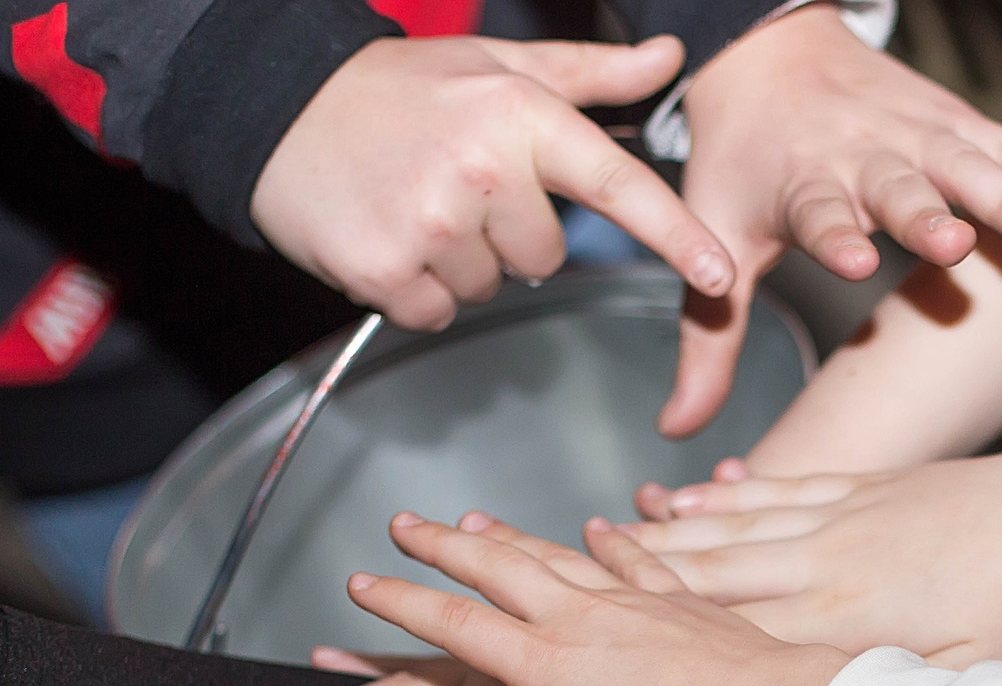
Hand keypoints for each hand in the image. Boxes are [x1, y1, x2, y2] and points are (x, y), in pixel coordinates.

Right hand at [251, 36, 734, 330]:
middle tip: (454, 186)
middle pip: (546, 257)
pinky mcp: (383, 270)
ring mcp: (430, 225)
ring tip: (415, 203)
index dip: (676, 237)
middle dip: (509, 234)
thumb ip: (589, 75)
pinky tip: (388, 235)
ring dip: (460, 262)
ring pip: (490, 287)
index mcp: (520, 119)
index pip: (617, 186)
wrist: (278, 106)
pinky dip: (416, 289)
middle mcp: (481, 172)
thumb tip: (669, 56)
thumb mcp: (499, 67)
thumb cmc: (401, 89)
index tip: (723, 277)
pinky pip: (436, 311)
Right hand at [346, 513, 848, 685]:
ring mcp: (638, 601)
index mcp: (551, 661)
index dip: (404, 604)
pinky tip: (601, 526)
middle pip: (499, 568)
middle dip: (444, 546)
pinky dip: (611, 539)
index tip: (359, 582)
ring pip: (558, 554)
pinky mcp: (684, 600)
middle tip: (401, 523)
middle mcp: (587, 616)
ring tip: (473, 518)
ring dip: (511, 536)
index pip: (458, 626)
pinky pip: (638, 558)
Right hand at [620, 444, 1001, 667]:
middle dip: (623, 573)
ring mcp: (839, 518)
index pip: (727, 633)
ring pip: (732, 524)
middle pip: (704, 571)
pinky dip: (729, 492)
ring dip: (665, 528)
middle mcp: (822, 563)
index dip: (652, 632)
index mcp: (840, 621)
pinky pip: (779, 488)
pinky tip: (689, 491)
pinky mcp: (864, 487)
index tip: (587, 635)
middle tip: (559, 564)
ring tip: (598, 527)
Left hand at [660, 6, 1001, 436]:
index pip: (818, 213)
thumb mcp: (718, 240)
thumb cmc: (745, 166)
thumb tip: (678, 427)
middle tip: (958, 242)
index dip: (836, 234)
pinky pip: (999, 143)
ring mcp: (911, 137)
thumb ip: (710, 337)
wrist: (769, 55)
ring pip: (961, 165)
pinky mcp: (950, 122)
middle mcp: (859, 158)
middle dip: (929, 214)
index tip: (854, 260)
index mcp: (801, 187)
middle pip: (899, 189)